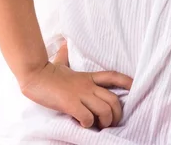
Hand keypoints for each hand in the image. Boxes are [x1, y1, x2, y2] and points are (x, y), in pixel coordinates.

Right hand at [18, 41, 133, 129]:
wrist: (35, 75)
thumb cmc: (49, 71)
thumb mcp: (62, 62)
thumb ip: (65, 55)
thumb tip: (63, 42)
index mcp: (88, 77)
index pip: (113, 76)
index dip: (127, 82)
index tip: (135, 87)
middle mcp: (88, 85)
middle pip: (113, 99)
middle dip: (116, 114)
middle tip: (111, 123)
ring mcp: (80, 94)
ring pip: (104, 109)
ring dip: (105, 122)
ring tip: (99, 127)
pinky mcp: (70, 104)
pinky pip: (87, 117)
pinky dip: (88, 124)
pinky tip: (83, 125)